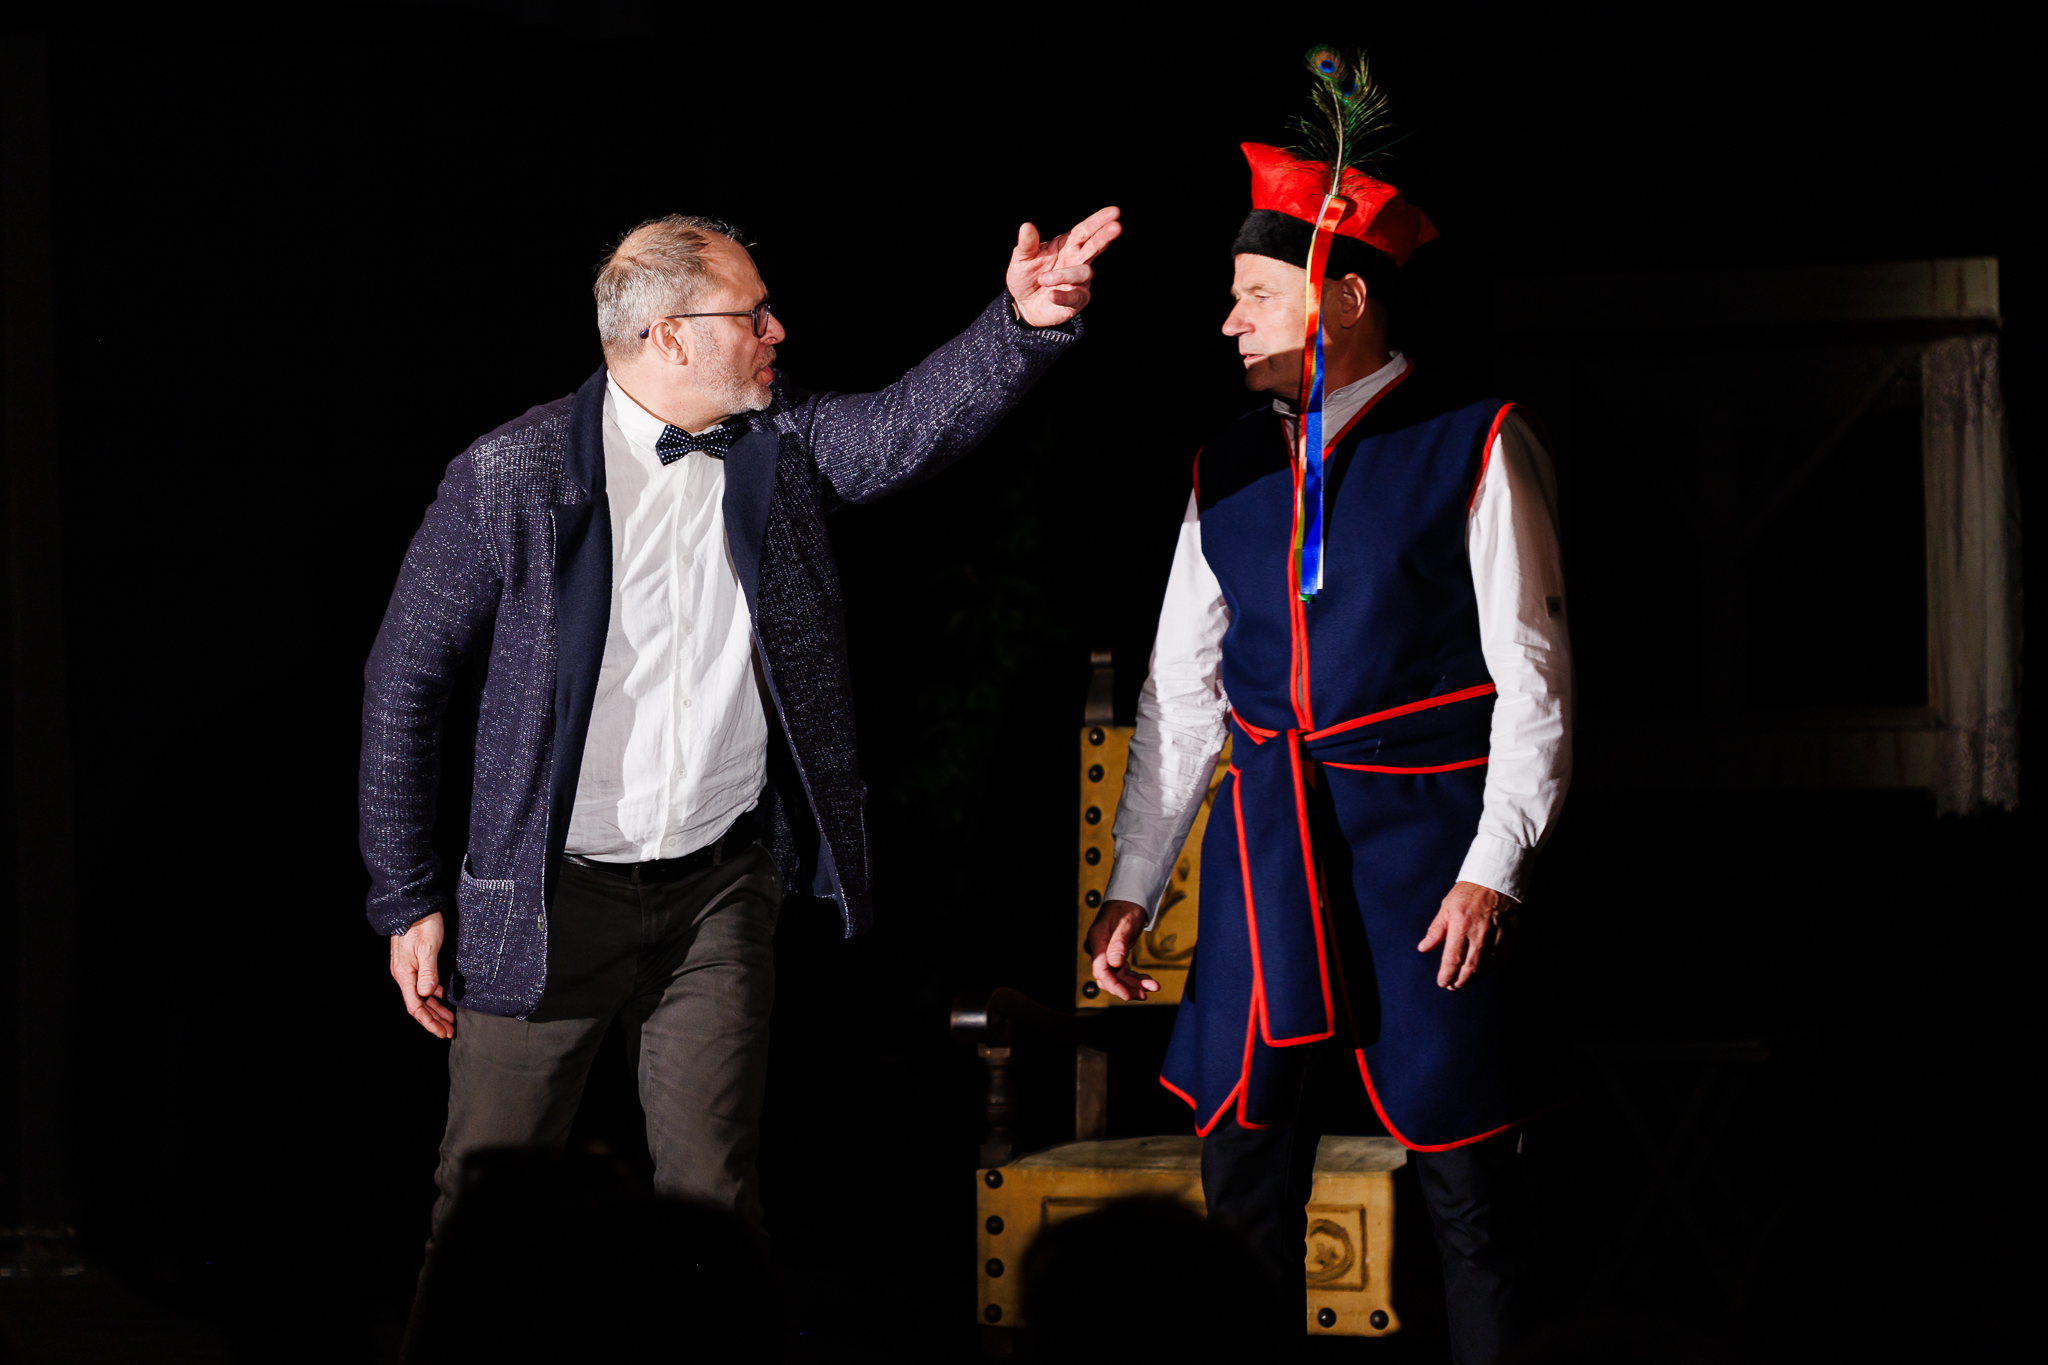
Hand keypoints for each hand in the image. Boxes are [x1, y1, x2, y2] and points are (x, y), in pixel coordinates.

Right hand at [390, 912, 454, 1037]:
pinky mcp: (415, 961)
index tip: (441, 1032)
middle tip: (449, 1031)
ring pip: (422, 995)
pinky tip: (443, 997)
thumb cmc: (422, 924)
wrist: (414, 904)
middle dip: (434, 1020)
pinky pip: (424, 984)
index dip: (428, 1022)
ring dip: (435, 1008)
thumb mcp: (427, 948)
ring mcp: (409, 968)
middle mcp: (405, 974)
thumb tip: (427, 993)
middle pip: (419, 1004)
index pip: (415, 1006)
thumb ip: (428, 971)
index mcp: (405, 974)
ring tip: (449, 1019)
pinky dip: (434, 994)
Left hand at [1005, 206, 1120, 326]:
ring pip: (1083, 273)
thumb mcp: (1022, 258)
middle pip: (1095, 246)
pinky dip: (1063, 296)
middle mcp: (1077, 261)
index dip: (1099, 221)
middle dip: (1105, 236)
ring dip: (1064, 274)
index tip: (1114, 212)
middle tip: (1116, 227)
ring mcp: (1079, 282)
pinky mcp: (1076, 301)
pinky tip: (1051, 295)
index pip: (1085, 230)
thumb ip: (1027, 244)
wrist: (1024, 304)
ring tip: (1043, 279)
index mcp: (1067, 245)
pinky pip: (1074, 298)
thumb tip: (1026, 226)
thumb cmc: (1027, 276)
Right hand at [1085, 900, 1160, 1001]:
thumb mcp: (1125, 923)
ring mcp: (1109, 952)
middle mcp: (1101, 950)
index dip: (1113, 985)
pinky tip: (1147, 980)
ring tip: (1152, 987)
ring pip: (1119, 976)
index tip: (1127, 996)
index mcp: (1098, 942)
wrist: (1131, 897)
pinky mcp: (1118, 953)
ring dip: (1134, 984)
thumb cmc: (1127, 907)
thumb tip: (1114, 963)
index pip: (1101, 970)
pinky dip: (1136, 977)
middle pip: (1109, 977)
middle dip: (1127, 987)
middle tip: (1145, 994)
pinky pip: (1124, 970)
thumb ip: (1118, 943)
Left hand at [1417, 882, 1517, 990]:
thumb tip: (1423, 948)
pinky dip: (1489, 970)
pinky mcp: (1508, 937)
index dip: (1446, 974)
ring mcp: (1496, 936)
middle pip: (1470, 968)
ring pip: (1485, 967)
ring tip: (1463, 982)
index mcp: (1461, 925)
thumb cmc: (1468, 893)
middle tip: (1452, 985)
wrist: (1496, 880)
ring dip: (1473, 979)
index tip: (1442, 982)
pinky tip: (1481, 972)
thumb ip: (1436, 930)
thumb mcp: (1446, 907)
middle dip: (1459, 981)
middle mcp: (1480, 933)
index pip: (1453, 959)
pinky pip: (1499, 960)